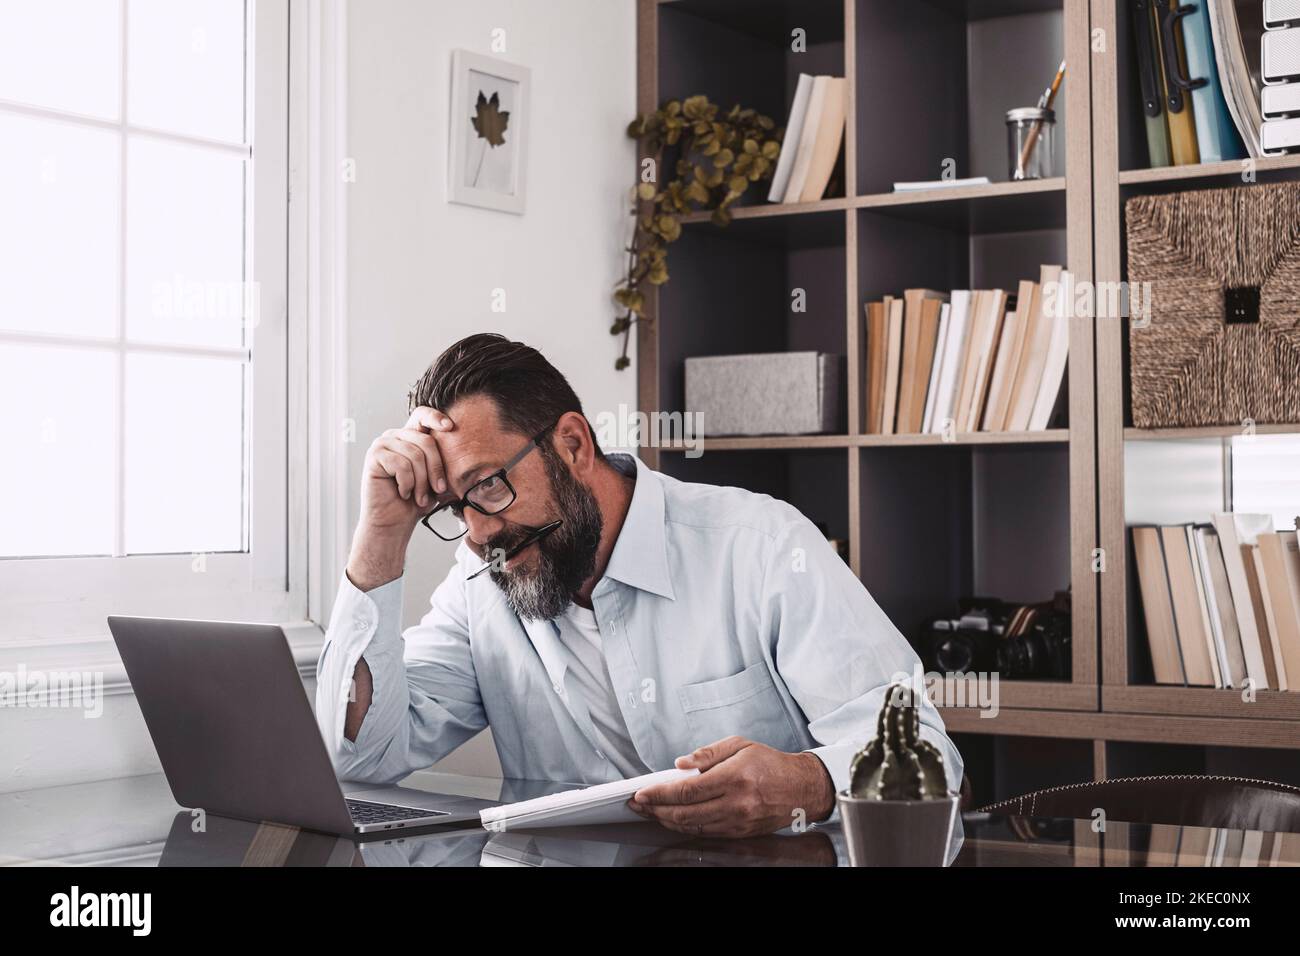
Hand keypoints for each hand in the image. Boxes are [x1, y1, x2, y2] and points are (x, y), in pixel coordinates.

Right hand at [347, 406, 454, 589]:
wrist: (394, 522)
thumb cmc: (415, 501)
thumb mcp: (438, 479)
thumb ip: (448, 463)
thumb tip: (473, 454)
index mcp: (410, 437)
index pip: (422, 415)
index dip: (436, 417)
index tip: (450, 427)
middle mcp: (395, 436)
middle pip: (426, 441)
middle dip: (436, 469)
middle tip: (438, 490)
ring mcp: (382, 444)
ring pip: (415, 455)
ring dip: (421, 481)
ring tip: (419, 497)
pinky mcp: (374, 456)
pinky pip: (400, 464)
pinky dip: (407, 483)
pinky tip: (403, 492)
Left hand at [627, 736, 835, 837]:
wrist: (801, 788)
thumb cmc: (769, 763)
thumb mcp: (739, 745)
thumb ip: (707, 754)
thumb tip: (680, 764)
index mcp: (733, 778)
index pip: (686, 791)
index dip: (659, 794)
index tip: (642, 794)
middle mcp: (735, 803)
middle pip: (684, 813)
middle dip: (656, 810)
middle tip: (639, 805)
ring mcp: (737, 822)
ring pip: (692, 827)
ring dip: (667, 821)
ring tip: (652, 812)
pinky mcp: (740, 833)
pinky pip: (705, 833)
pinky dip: (685, 827)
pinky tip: (675, 819)